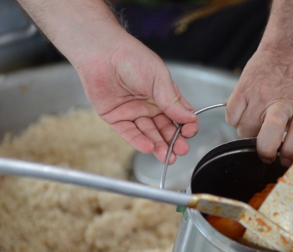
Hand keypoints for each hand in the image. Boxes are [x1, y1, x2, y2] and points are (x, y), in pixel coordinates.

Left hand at [76, 36, 197, 163]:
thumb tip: (190, 118)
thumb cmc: (132, 58)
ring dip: (159, 146)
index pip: (180, 115)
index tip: (189, 132)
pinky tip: (149, 148)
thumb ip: (172, 101)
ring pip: (149, 134)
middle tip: (180, 151)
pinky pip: (129, 133)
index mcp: (164, 95)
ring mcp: (133, 112)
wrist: (103, 53)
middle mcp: (150, 105)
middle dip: (174, 141)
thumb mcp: (159, 78)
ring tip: (167, 157)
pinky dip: (139, 142)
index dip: (186, 125)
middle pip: (165, 129)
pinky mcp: (116, 118)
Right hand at [226, 48, 292, 166]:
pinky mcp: (242, 89)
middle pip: (269, 136)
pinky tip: (248, 115)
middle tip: (267, 155)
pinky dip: (236, 120)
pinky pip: (231, 117)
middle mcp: (282, 103)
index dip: (290, 154)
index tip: (286, 159)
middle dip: (265, 152)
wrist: (290, 49)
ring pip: (245, 130)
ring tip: (259, 127)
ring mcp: (259, 96)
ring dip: (249, 135)